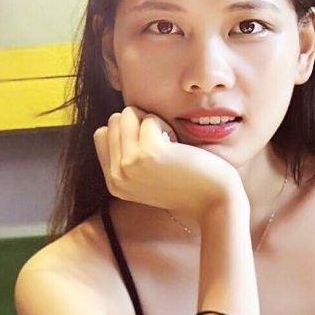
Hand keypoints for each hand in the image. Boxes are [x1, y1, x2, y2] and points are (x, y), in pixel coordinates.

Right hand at [93, 106, 242, 219]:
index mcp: (113, 182)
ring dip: (151, 122)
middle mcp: (116, 175)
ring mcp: (129, 164)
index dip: (126, 131)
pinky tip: (178, 146)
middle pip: (114, 121)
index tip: (149, 147)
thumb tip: (119, 119)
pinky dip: (166, 125)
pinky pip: (149, 118)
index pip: (102, 134)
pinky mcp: (148, 153)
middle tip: (162, 146)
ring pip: (127, 114)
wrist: (213, 201)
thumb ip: (127, 158)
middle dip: (139, 124)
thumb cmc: (186, 184)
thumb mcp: (146, 178)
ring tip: (169, 144)